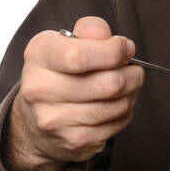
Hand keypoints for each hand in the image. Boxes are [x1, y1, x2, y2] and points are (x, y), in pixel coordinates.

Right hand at [4, 16, 143, 170]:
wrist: (36, 121)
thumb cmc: (59, 73)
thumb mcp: (66, 42)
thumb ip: (89, 30)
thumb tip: (105, 35)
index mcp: (38, 55)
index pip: (79, 55)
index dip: (113, 51)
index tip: (125, 48)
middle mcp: (40, 88)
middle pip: (107, 83)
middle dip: (132, 75)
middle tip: (134, 70)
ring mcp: (55, 118)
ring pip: (116, 105)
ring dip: (131, 94)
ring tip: (127, 87)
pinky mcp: (73, 140)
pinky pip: (116, 123)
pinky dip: (125, 112)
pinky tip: (117, 105)